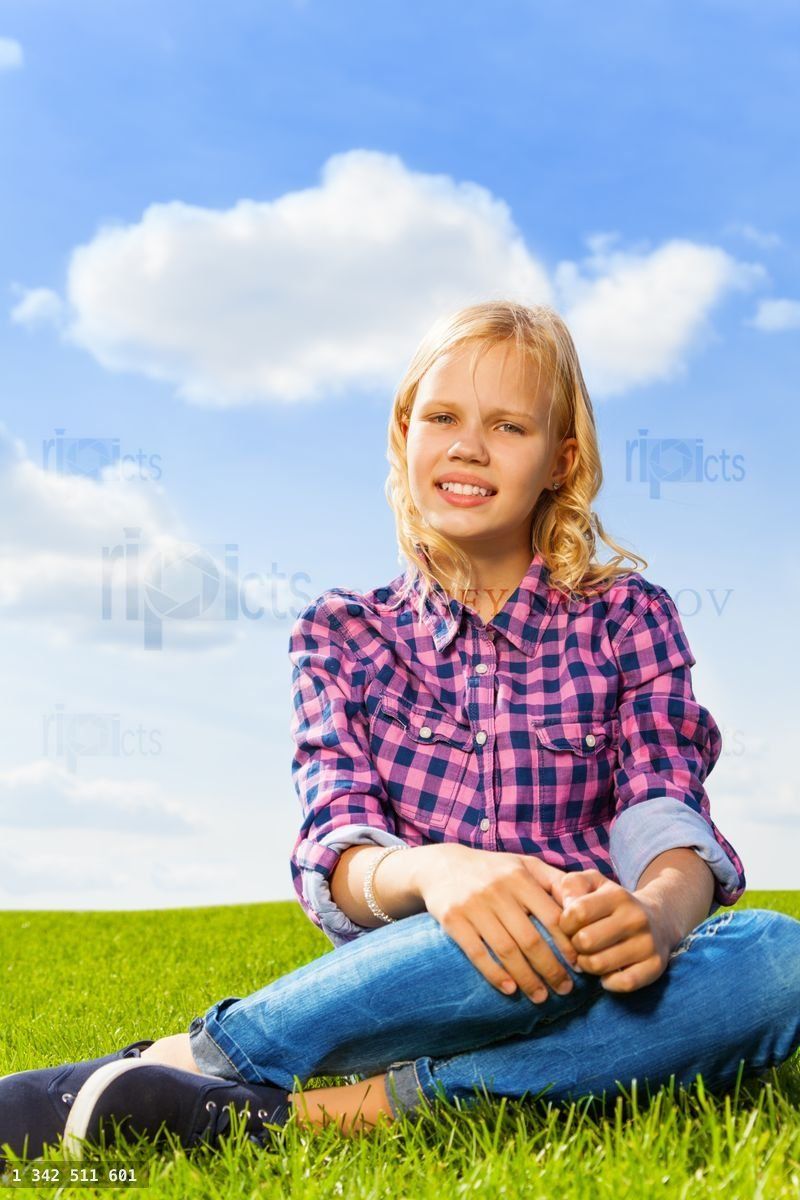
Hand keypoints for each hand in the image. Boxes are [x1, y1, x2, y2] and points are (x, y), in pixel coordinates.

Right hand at [414, 844, 580, 1003]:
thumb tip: (585, 904)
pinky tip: (510, 990)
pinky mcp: (453, 920)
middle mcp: (498, 891)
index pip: (552, 917)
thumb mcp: (524, 865)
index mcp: (520, 877)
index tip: (580, 966)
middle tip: (565, 990)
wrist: (442, 866)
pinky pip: (477, 953)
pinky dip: (495, 975)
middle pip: (531, 939)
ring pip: (506, 950)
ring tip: (541, 997)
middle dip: (551, 969)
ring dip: (527, 979)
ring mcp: (474, 906)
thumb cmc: (493, 869)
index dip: (568, 945)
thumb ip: (554, 881)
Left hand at [555, 868, 673, 992]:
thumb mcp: (593, 883)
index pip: (578, 912)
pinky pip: (624, 983)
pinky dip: (609, 982)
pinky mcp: (655, 966)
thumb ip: (573, 885)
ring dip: (587, 965)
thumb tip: (565, 905)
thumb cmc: (613, 903)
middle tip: (579, 944)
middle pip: (586, 941)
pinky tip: (607, 973)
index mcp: (618, 896)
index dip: (564, 923)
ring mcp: (648, 943)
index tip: (569, 926)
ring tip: (590, 957)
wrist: (658, 919)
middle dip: (574, 945)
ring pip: (599, 964)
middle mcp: (636, 918)